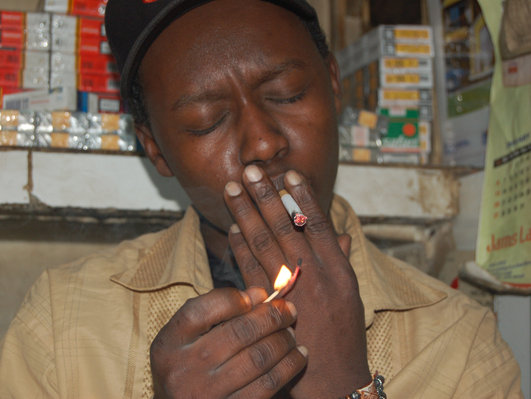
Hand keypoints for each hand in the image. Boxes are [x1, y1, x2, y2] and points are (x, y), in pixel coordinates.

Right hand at [150, 286, 307, 398]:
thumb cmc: (187, 366)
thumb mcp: (187, 338)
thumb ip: (216, 312)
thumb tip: (260, 294)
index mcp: (169, 343)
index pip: (202, 310)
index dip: (235, 298)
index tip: (259, 294)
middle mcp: (185, 369)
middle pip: (238, 332)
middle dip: (272, 316)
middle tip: (288, 310)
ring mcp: (206, 393)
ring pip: (258, 358)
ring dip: (283, 340)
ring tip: (291, 332)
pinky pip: (268, 385)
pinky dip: (289, 367)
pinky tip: (298, 355)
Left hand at [223, 165, 370, 397]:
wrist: (332, 377)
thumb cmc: (344, 333)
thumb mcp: (351, 294)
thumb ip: (341, 260)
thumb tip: (340, 234)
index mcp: (337, 269)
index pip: (317, 224)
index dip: (302, 197)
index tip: (288, 173)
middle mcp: (313, 276)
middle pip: (284, 227)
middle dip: (265, 196)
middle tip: (249, 171)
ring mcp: (289, 291)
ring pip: (263, 245)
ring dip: (246, 215)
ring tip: (232, 191)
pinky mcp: (268, 307)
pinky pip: (250, 272)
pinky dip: (239, 249)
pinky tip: (231, 231)